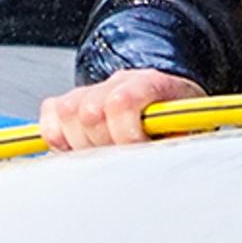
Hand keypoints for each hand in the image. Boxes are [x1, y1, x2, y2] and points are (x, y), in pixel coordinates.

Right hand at [40, 68, 203, 150]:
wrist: (167, 95)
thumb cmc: (177, 117)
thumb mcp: (190, 126)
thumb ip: (178, 139)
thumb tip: (165, 161)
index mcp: (152, 83)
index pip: (122, 102)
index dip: (126, 134)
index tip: (138, 152)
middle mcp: (118, 80)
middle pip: (90, 111)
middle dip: (103, 144)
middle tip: (119, 157)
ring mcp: (92, 88)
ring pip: (67, 113)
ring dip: (82, 143)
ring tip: (102, 153)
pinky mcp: (70, 99)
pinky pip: (51, 113)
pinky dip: (58, 136)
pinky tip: (79, 147)